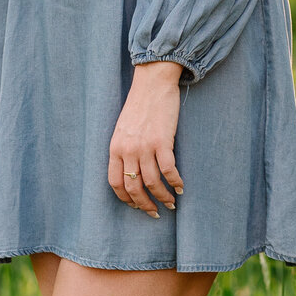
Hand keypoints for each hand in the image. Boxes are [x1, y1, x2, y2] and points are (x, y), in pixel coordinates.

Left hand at [108, 64, 184, 217]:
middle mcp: (127, 150)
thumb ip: (124, 149)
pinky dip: (175, 182)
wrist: (152, 83)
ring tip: (171, 203)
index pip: (115, 183)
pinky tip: (180, 187)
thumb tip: (134, 171)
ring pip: (152, 183)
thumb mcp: (123, 128)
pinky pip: (168, 170)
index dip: (126, 199)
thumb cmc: (140, 105)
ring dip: (163, 198)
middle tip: (155, 212)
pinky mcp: (162, 141)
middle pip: (133, 188)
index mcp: (115, 147)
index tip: (137, 206)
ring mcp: (144, 146)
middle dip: (145, 204)